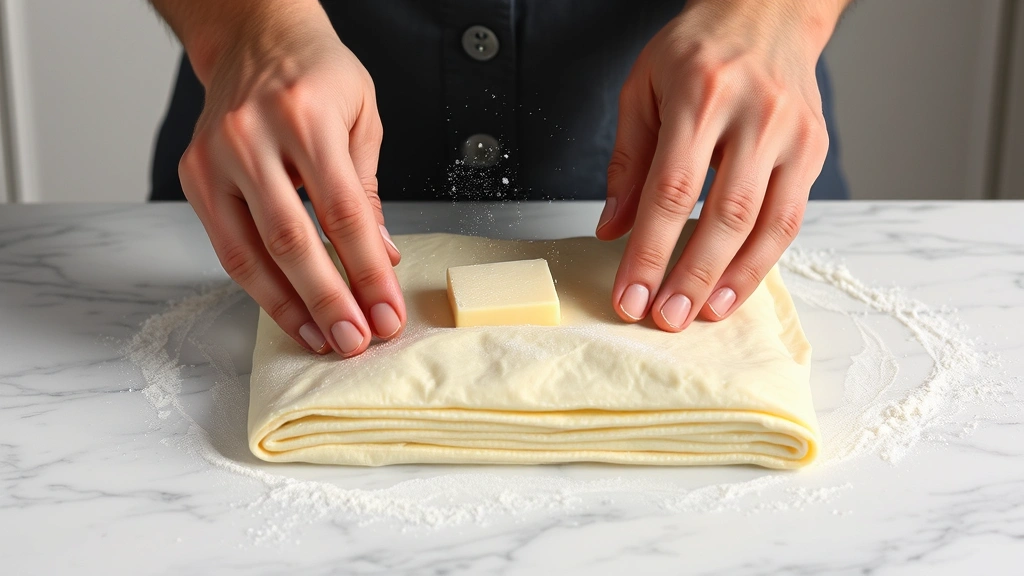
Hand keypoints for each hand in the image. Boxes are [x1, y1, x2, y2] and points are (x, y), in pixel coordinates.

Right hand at [172, 1, 403, 356]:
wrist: (256, 37)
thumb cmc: (317, 75)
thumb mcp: (362, 118)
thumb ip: (368, 191)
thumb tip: (380, 258)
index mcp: (304, 117)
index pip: (342, 212)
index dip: (366, 272)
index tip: (386, 312)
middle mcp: (251, 137)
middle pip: (291, 239)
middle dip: (328, 300)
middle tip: (354, 341)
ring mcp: (214, 157)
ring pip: (249, 253)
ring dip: (288, 306)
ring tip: (321, 339)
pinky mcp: (193, 175)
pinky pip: (227, 246)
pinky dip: (259, 286)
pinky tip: (288, 310)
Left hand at [598, 0, 842, 330]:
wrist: (767, 10)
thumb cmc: (697, 49)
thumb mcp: (643, 88)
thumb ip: (627, 161)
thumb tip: (612, 228)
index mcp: (703, 94)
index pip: (672, 190)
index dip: (650, 251)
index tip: (629, 294)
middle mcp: (756, 115)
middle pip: (726, 214)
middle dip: (691, 276)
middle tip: (665, 318)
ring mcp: (794, 133)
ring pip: (769, 224)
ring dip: (734, 279)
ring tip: (702, 314)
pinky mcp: (814, 150)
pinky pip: (791, 218)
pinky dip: (763, 260)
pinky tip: (734, 287)